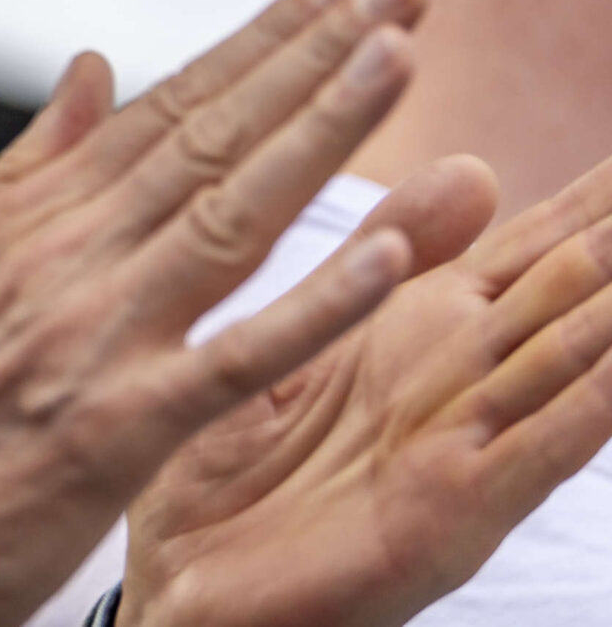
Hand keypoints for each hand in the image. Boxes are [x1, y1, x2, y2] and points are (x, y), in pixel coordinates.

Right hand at [0, 0, 445, 626]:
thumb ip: (38, 165)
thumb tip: (94, 66)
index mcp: (35, 216)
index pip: (170, 107)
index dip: (262, 41)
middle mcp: (70, 257)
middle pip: (213, 138)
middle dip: (312, 56)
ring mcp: (98, 335)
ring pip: (231, 216)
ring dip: (322, 133)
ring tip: (396, 59)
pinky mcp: (124, 425)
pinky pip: (237, 359)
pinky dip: (313, 308)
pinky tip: (382, 256)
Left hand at [121, 153, 611, 626]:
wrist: (179, 588)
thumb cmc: (234, 467)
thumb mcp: (310, 339)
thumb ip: (379, 257)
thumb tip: (474, 164)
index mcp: (420, 329)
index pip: (532, 245)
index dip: (596, 197)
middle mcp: (460, 379)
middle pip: (575, 288)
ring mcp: (466, 442)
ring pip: (575, 357)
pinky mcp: (452, 509)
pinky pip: (537, 449)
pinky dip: (589, 407)